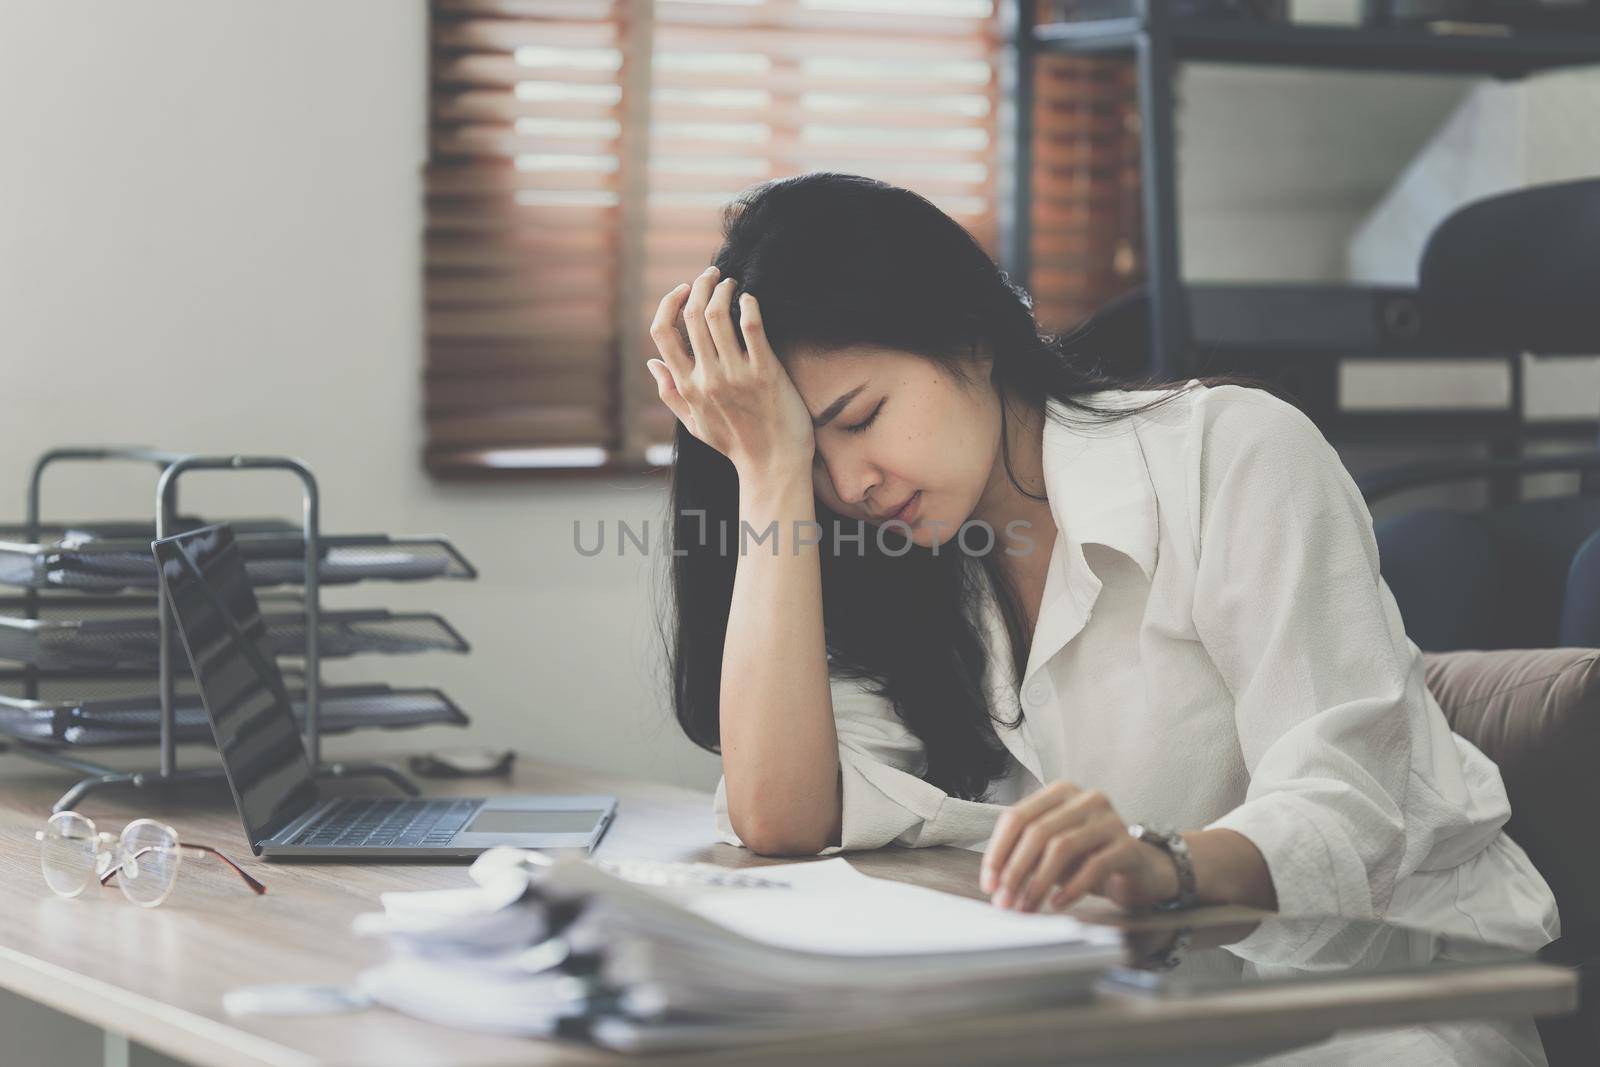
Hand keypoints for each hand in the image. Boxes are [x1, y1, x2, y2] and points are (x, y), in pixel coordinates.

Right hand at [646, 266, 814, 481]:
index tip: (682, 290)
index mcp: (686, 386)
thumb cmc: (735, 444)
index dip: (668, 302)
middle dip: (700, 285)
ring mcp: (736, 375)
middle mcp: (707, 378)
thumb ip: (669, 393)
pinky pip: (752, 327)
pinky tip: (750, 299)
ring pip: (718, 314)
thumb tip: (651, 363)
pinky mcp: (766, 373)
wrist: (773, 465)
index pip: (662, 333)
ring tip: (731, 283)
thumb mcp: (694, 424)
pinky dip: (748, 304)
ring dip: (723, 289)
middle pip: (691, 314)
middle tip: (712, 275)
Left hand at [980, 781, 1181, 913]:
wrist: (1142, 871)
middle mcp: (1085, 799)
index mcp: (1059, 793)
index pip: (1017, 817)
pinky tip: (1057, 904)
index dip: (998, 851)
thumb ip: (1026, 858)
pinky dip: (1071, 888)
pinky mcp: (1128, 844)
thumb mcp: (1053, 853)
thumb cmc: (1088, 859)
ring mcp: (1109, 819)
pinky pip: (1094, 865)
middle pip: (1038, 832)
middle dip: (1015, 871)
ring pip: (1062, 847)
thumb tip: (995, 884)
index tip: (988, 883)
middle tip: (1003, 901)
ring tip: (1026, 907)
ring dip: (1039, 883)